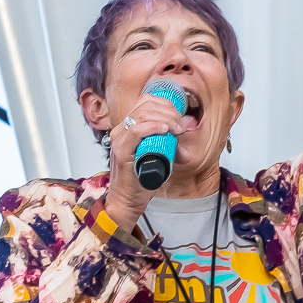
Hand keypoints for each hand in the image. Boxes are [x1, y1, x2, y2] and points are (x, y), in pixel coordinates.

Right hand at [104, 86, 195, 227]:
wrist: (128, 200)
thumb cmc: (141, 180)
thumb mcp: (157, 153)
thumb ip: (165, 139)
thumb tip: (182, 128)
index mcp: (128, 127)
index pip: (145, 101)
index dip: (165, 103)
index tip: (179, 116)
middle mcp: (121, 129)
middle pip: (145, 105)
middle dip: (168, 111)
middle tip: (180, 125)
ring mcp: (119, 139)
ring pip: (141, 114)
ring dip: (164, 118)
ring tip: (176, 129)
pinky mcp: (121, 151)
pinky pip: (135, 131)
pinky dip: (152, 127)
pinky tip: (165, 129)